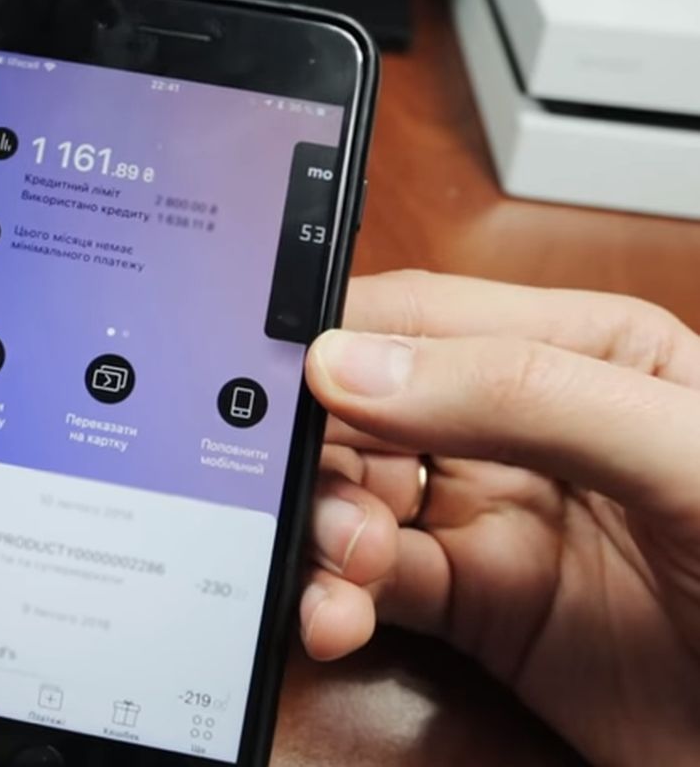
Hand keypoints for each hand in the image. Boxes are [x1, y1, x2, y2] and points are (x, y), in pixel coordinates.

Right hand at [300, 271, 699, 765]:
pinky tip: (337, 615)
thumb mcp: (678, 450)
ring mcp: (490, 517)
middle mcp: (517, 428)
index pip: (424, 318)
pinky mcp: (471, 603)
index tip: (274, 377)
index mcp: (575, 351)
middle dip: (321, 451)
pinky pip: (368, 586)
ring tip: (346, 564)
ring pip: (354, 500)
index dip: (339, 341)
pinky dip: (333, 599)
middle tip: (313, 494)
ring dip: (324, 530)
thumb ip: (523, 393)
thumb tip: (356, 366)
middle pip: (367, 411)